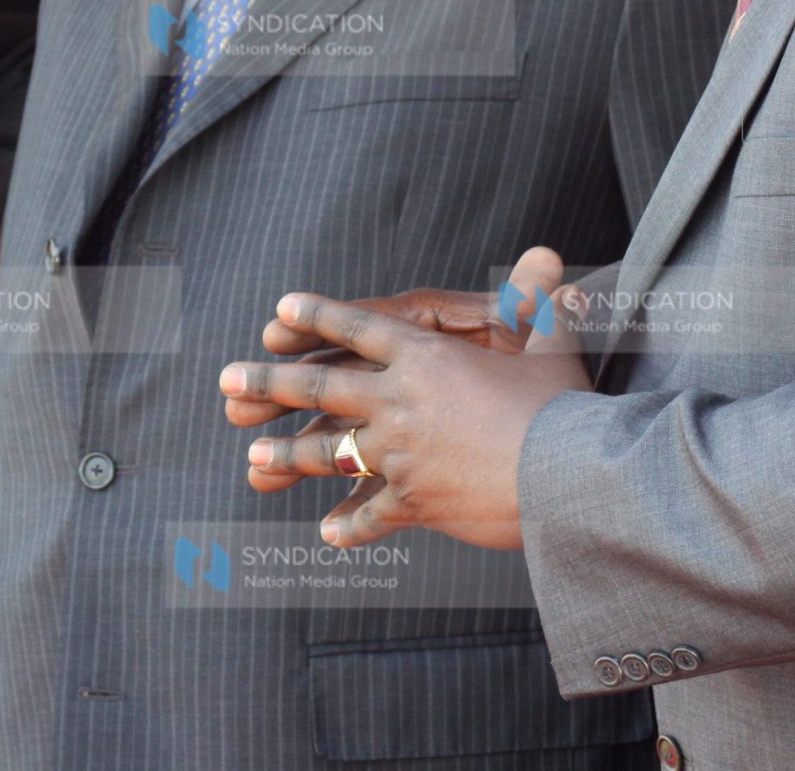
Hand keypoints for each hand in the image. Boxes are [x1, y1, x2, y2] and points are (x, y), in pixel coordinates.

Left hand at [218, 248, 594, 550]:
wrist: (567, 479)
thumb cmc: (563, 408)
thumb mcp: (551, 348)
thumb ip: (541, 307)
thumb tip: (553, 261)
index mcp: (425, 357)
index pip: (361, 328)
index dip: (319, 315)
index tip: (280, 309)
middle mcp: (400, 402)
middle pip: (321, 386)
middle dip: (269, 382)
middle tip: (227, 380)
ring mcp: (401, 455)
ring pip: (330, 453)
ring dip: (289, 455)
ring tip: (253, 457)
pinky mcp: (415, 502)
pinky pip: (372, 514)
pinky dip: (351, 525)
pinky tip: (328, 534)